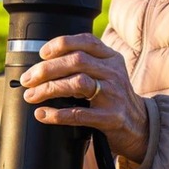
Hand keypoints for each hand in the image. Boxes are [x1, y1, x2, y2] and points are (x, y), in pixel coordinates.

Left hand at [19, 33, 148, 162]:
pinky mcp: (110, 118)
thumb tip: (45, 63)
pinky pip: (79, 114)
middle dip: (47, 69)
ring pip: (77, 83)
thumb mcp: (109, 74)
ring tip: (31, 95)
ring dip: (49, 89)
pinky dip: (57, 114)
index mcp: (112, 58)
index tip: (42, 53)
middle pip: (77, 61)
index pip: (86, 41)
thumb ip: (88, 64)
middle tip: (28, 79)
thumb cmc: (115, 98)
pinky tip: (43, 114)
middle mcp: (114, 73)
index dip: (62, 44)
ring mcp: (113, 95)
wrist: (140, 126)